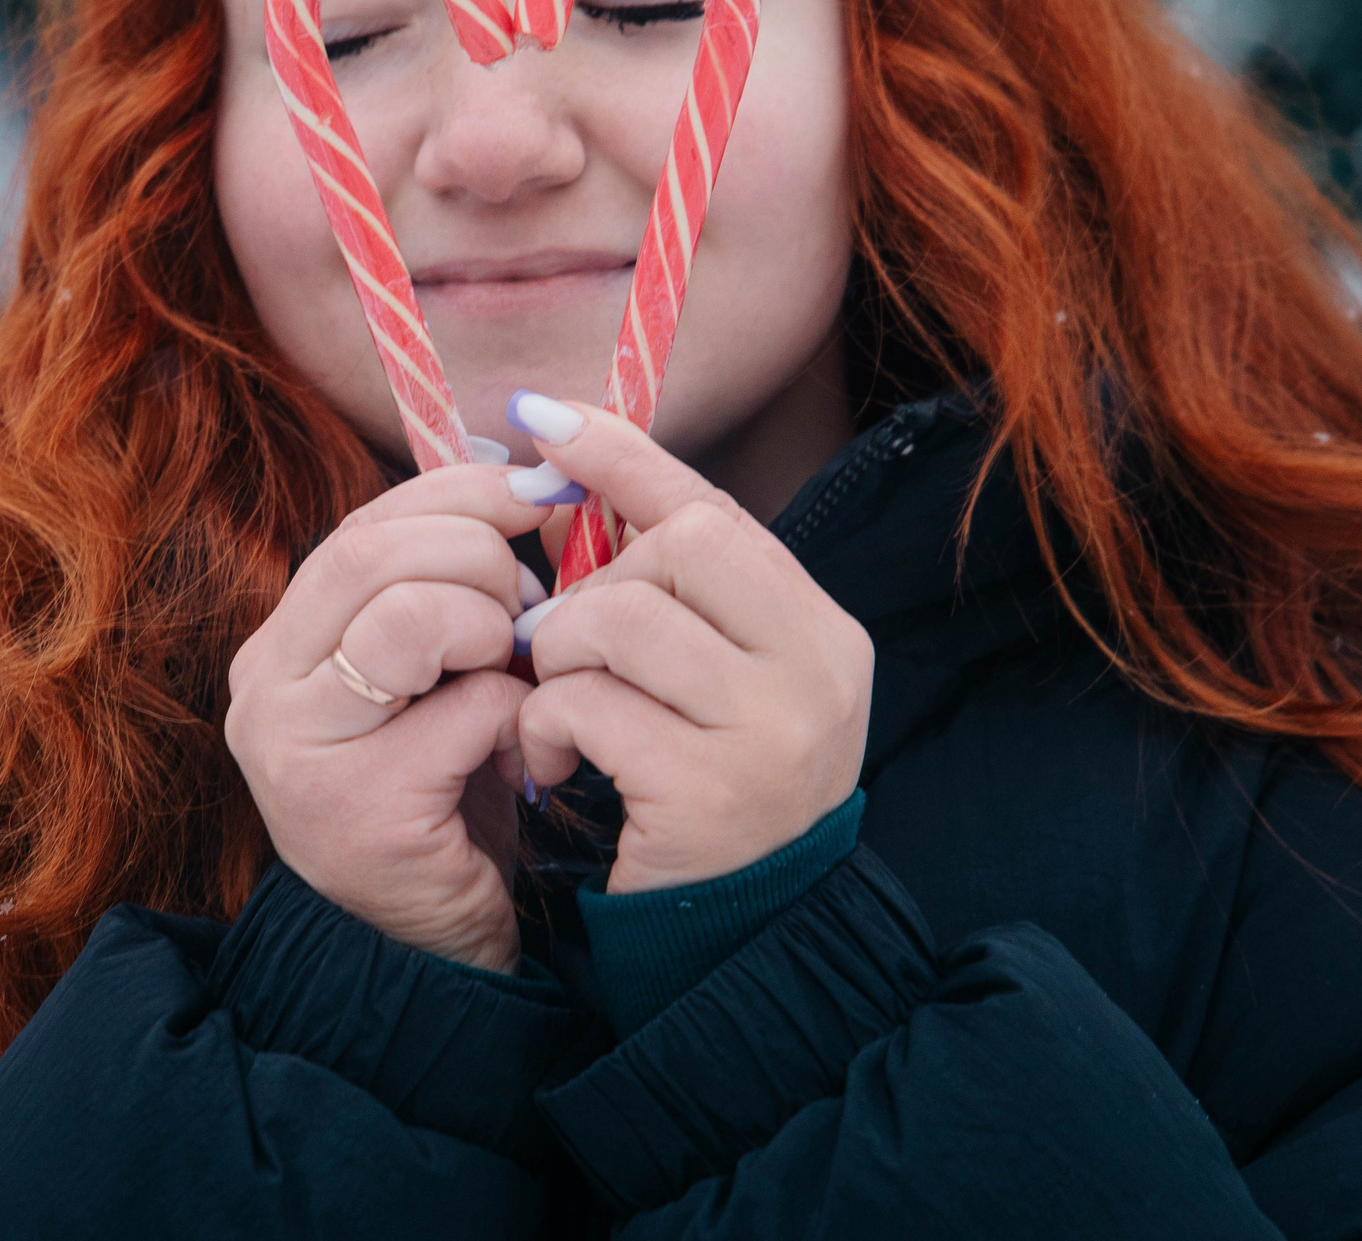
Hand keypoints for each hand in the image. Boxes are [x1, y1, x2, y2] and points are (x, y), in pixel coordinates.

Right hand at [225, 463, 552, 972]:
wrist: (439, 945)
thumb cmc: (451, 791)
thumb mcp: (438, 671)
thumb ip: (451, 583)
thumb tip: (529, 477)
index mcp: (282, 645)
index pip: (361, 529)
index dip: (455, 495)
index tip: (536, 492)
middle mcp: (264, 692)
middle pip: (370, 556)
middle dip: (479, 556)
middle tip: (530, 604)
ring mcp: (298, 754)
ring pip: (407, 620)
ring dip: (491, 630)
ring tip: (513, 675)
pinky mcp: (355, 812)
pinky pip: (464, 711)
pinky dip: (515, 718)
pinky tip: (519, 756)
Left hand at [512, 399, 872, 893]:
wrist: (732, 943)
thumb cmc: (699, 790)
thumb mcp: (701, 678)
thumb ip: (654, 582)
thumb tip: (556, 459)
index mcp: (820, 630)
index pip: (715, 508)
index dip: (623, 457)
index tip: (541, 419)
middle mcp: (820, 671)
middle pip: (679, 547)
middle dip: (591, 589)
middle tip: (564, 651)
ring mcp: (775, 733)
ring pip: (621, 619)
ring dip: (559, 659)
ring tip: (559, 712)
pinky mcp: (711, 794)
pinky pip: (589, 705)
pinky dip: (549, 727)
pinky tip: (558, 769)